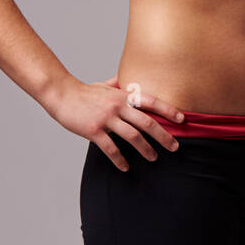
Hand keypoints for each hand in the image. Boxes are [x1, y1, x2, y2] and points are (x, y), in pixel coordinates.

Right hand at [45, 73, 185, 171]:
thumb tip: (125, 77)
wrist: (62, 94)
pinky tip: (125, 167)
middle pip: (147, 123)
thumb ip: (118, 83)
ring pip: (133, 137)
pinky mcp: (94, 130)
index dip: (168, 110)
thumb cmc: (85, 91)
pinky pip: (111, 148)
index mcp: (124, 95)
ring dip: (146, 149)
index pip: (152, 102)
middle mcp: (118, 106)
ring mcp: (106, 119)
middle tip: (175, 147)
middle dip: (164, 136)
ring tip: (154, 158)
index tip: (182, 120)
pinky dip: (120, 160)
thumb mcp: (106, 85)